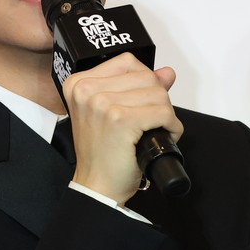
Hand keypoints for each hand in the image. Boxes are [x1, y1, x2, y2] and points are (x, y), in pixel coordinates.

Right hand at [62, 52, 181, 202]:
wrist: (97, 186)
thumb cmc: (102, 155)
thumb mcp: (113, 112)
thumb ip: (139, 87)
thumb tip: (167, 72)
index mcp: (78, 83)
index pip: (128, 62)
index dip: (144, 82)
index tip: (140, 103)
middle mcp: (86, 90)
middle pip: (146, 76)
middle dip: (157, 100)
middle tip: (149, 122)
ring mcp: (102, 103)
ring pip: (158, 93)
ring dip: (166, 114)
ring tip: (154, 131)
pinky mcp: (121, 120)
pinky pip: (163, 112)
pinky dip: (171, 127)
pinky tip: (162, 137)